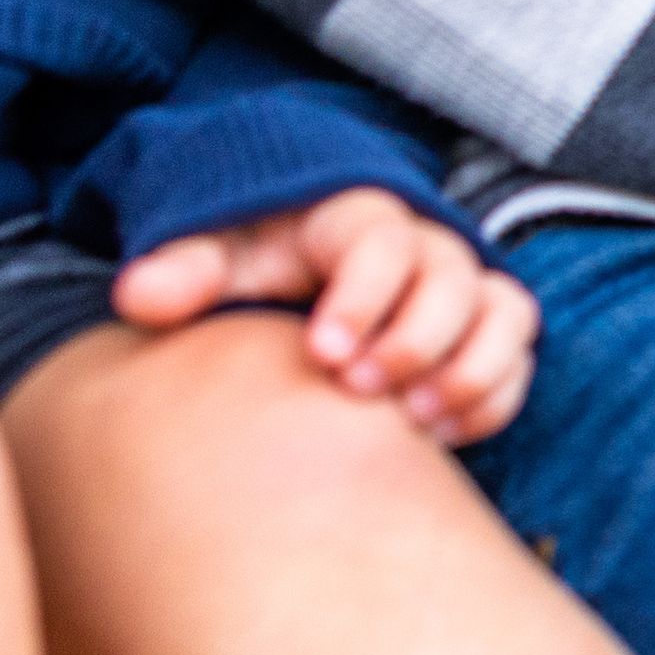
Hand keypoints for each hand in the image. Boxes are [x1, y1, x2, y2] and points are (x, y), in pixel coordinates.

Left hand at [113, 188, 537, 442]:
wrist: (301, 274)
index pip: (383, 242)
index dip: (362, 296)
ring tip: (410, 420)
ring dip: (468, 369)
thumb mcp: (219, 256)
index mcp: (357, 220)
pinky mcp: (487, 333)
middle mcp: (425, 247)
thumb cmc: (257, 264)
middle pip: (454, 278)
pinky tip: (438, 435)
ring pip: (504, 314)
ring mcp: (465, 290)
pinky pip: (518, 360)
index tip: (321, 351)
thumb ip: (184, 271)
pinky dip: (492, 398)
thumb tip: (136, 296)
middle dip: (414, 338)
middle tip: (357, 388)